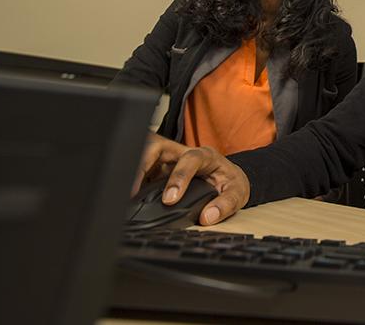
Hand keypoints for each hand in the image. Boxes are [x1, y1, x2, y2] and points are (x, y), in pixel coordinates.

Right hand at [132, 133, 251, 225]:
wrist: (226, 180)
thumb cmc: (230, 182)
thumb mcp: (238, 191)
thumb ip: (227, 204)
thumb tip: (208, 217)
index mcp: (204, 155)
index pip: (189, 159)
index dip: (178, 177)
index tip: (170, 199)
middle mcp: (182, 153)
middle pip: (156, 148)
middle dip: (142, 167)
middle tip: (134, 193)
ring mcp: (165, 160)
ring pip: (142, 155)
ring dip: (132, 171)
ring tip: (126, 194)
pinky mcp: (155, 170)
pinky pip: (138, 171)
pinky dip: (131, 182)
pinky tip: (127, 196)